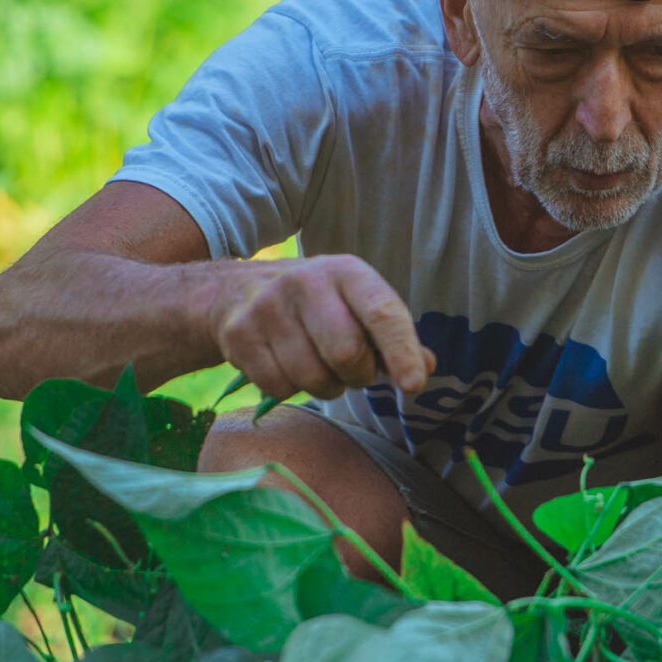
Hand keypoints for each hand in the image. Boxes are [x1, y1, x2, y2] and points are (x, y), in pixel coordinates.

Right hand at [211, 254, 435, 400]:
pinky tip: (286, 366)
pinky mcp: (239, 334)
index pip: (382, 312)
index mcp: (346, 272)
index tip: (413, 385)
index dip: (401, 351)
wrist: (234, 291)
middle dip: (357, 376)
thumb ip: (393, 336)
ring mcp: (267, 306)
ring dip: (324, 386)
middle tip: (351, 370)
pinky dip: (290, 389)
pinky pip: (279, 387)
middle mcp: (305, 281)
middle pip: (346, 354)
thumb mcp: (356, 305)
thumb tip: (427, 366)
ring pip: (313, 378)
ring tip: (317, 365)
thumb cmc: (315, 305)